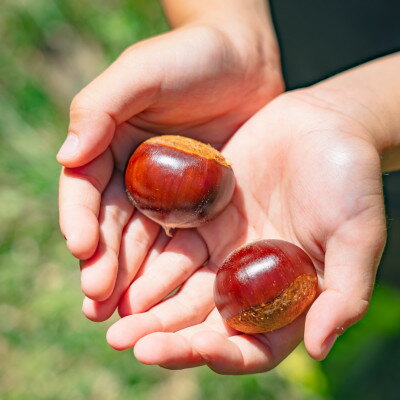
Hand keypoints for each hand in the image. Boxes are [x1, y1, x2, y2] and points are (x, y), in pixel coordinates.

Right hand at [57, 22, 282, 302]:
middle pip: (113, 226)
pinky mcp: (202, 204)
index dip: (81, 220)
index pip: (86, 191)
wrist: (246, 62)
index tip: (82, 249)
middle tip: (97, 302)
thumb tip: (66, 156)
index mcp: (108, 146)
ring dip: (133, 278)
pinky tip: (169, 296)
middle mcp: (134, 176)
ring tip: (124, 313)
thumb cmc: (191, 58)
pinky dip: (174, 269)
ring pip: (146, 242)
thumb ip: (100, 108)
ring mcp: (169, 194)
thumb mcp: (141, 72)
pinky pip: (185, 239)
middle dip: (104, 264)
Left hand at [106, 88, 385, 373]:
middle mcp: (249, 278)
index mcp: (287, 295)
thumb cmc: (350, 179)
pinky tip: (121, 266)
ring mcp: (223, 247)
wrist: (324, 125)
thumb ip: (344, 292)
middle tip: (127, 342)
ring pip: (179, 286)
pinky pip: (169, 242)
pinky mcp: (203, 216)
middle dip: (166, 334)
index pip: (251, 342)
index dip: (223, 353)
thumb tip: (320, 347)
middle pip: (203, 320)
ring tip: (113, 316)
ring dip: (147, 303)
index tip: (194, 349)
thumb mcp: (357, 235)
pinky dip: (146, 258)